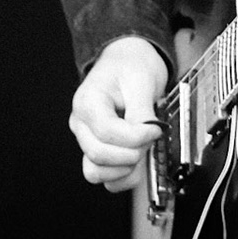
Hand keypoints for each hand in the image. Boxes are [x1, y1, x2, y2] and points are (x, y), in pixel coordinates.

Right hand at [69, 35, 168, 192]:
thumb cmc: (130, 66)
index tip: (156, 130)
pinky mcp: (97, 151)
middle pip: (99, 155)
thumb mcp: (141, 80)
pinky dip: (121, 177)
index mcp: (87, 102)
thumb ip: (142, 111)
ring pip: (95, 172)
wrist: (127, 61)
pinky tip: (136, 164)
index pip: (107, 132)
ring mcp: (86, 139)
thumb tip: (147, 136)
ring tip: (141, 151)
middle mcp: (81, 124)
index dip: (136, 137)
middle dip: (132, 153)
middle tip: (150, 139)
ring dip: (124, 169)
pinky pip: (103, 177)